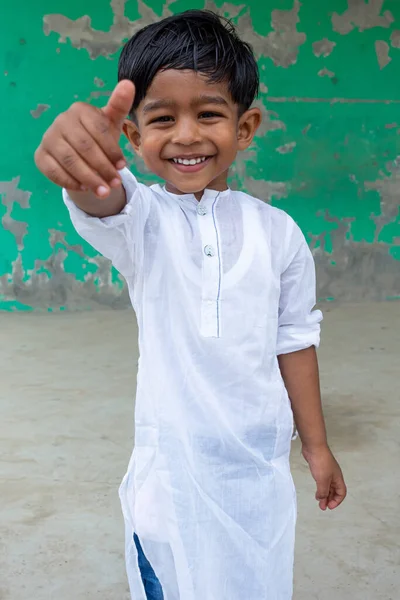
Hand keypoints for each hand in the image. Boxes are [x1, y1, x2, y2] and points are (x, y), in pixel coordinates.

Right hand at [34, 80, 134, 197]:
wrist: (80, 154)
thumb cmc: (99, 137)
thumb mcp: (111, 123)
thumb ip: (119, 105)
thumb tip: (129, 84)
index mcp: (80, 110)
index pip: (98, 130)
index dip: (112, 150)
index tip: (123, 167)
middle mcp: (61, 121)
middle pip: (85, 147)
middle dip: (103, 168)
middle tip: (115, 184)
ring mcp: (48, 138)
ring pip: (70, 161)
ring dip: (89, 178)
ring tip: (104, 193)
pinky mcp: (40, 156)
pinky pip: (54, 171)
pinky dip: (70, 181)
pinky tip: (84, 189)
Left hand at [302, 445, 346, 510]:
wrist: (314, 447)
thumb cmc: (321, 461)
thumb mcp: (322, 480)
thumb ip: (323, 491)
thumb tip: (321, 499)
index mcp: (338, 478)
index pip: (342, 493)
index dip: (337, 501)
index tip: (329, 506)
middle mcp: (334, 476)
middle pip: (335, 491)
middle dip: (330, 500)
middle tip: (323, 507)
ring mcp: (327, 472)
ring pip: (328, 487)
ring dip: (324, 495)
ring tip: (319, 502)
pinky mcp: (320, 469)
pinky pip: (322, 482)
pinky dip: (320, 488)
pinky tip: (316, 491)